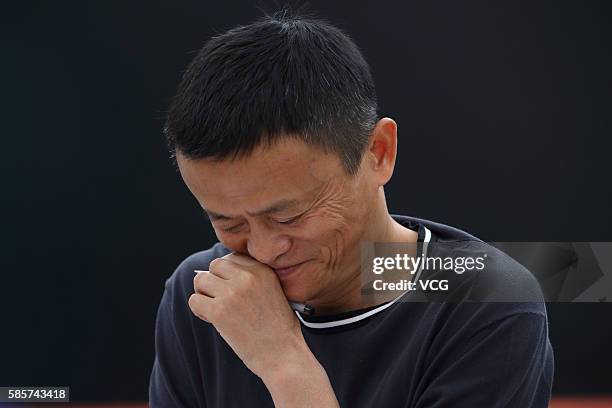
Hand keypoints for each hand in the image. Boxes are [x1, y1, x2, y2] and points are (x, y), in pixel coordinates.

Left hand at [189, 253, 306, 379]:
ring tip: (215, 309)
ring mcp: (232, 293)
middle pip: (215, 265)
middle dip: (214, 280)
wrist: (282, 354)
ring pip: (200, 280)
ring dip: (203, 294)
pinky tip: (212, 320)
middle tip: (220, 298)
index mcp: (262, 270)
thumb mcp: (275, 291)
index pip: (232, 258)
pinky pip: (194, 300)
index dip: (227, 274)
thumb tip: (220, 273)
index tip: (231, 288)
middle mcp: (247, 277)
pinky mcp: (219, 311)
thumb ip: (253, 278)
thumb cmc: (279, 328)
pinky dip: (199, 310)